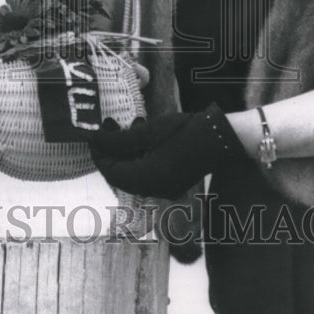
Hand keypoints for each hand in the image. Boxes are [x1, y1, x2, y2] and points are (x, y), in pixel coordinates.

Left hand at [88, 105, 246, 199]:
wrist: (220, 135)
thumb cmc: (186, 130)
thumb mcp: (150, 131)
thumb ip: (121, 140)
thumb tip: (96, 141)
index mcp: (149, 179)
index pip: (112, 172)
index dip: (99, 153)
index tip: (93, 133)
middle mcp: (155, 189)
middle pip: (121, 173)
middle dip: (112, 150)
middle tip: (108, 124)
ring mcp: (164, 187)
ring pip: (132, 170)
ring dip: (125, 149)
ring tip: (125, 124)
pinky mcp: (170, 180)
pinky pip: (145, 170)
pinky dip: (138, 153)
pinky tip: (141, 131)